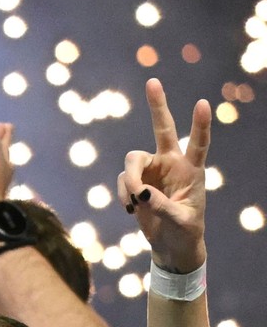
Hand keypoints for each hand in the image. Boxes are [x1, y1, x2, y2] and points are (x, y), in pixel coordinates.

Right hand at [120, 78, 208, 273]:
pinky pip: (123, 180)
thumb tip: (139, 193)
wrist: (171, 244)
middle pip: (162, 129)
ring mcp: (152, 171)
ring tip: (134, 203)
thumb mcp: (181, 221)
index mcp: (192, 170)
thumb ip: (162, 206)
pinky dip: (124, 194)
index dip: (200, 124)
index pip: (198, 143)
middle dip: (158, 106)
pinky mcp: (135, 182)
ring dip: (130, 179)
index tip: (203, 103)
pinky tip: (131, 209)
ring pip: (133, 160)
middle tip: (153, 82)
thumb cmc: (185, 232)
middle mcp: (171, 164)